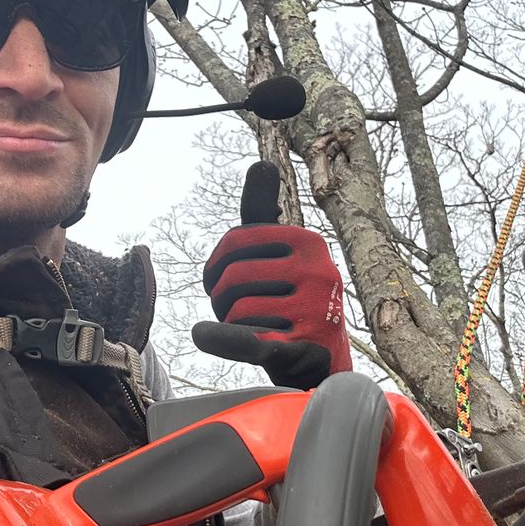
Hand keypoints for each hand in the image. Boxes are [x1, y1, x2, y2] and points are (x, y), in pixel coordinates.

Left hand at [192, 161, 351, 388]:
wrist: (322, 361)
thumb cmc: (291, 298)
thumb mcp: (279, 253)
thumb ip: (263, 212)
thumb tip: (262, 164)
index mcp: (309, 242)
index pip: (236, 241)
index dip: (214, 264)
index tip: (215, 280)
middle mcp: (318, 272)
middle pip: (232, 278)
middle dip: (220, 298)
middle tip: (232, 310)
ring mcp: (313, 311)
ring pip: (235, 310)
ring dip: (230, 323)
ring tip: (248, 328)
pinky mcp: (302, 349)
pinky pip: (246, 339)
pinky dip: (219, 339)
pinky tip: (203, 335)